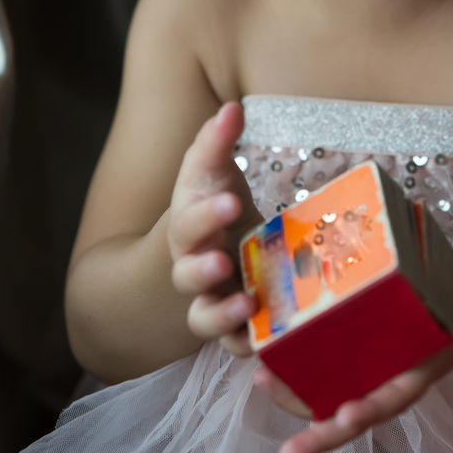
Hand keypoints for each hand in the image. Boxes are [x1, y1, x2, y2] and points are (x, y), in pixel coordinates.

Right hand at [168, 102, 262, 357]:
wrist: (198, 254)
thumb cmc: (211, 205)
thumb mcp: (211, 173)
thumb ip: (217, 141)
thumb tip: (231, 107)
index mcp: (188, 227)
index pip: (187, 220)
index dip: (205, 214)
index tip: (230, 200)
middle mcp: (194, 267)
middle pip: (188, 273)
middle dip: (202, 268)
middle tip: (222, 260)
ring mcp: (211, 300)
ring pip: (204, 318)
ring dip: (221, 315)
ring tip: (246, 305)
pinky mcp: (232, 326)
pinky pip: (232, 344)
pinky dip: (244, 345)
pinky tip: (264, 341)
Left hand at [253, 209, 452, 452]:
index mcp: (425, 368)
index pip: (398, 396)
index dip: (373, 409)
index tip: (347, 416)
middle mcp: (391, 376)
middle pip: (355, 414)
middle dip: (322, 434)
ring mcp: (369, 366)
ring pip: (329, 395)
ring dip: (294, 398)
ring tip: (261, 383)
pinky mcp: (352, 350)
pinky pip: (321, 368)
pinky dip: (294, 369)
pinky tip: (264, 356)